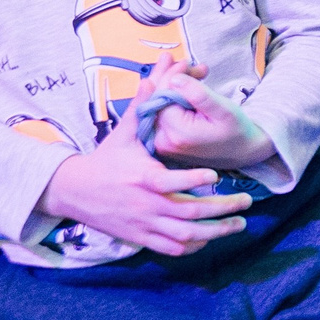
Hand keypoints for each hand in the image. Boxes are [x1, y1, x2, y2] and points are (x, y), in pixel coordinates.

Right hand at [32, 59, 253, 254]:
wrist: (74, 192)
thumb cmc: (105, 160)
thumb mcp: (123, 133)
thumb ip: (144, 106)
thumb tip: (156, 71)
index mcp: (144, 178)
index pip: (172, 183)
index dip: (195, 182)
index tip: (216, 176)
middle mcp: (146, 205)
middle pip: (190, 214)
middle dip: (222, 210)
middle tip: (245, 202)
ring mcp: (145, 225)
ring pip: (186, 236)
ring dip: (216, 232)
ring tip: (239, 223)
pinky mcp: (142, 239)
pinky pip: (172, 248)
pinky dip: (193, 246)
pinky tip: (209, 237)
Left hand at [136, 60, 276, 170]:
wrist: (241, 151)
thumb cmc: (236, 130)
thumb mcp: (224, 110)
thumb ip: (199, 95)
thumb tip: (173, 79)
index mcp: (177, 134)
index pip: (162, 96)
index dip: (172, 76)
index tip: (187, 63)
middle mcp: (162, 141)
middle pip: (155, 99)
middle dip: (169, 77)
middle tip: (187, 63)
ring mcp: (160, 141)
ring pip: (156, 103)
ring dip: (171, 84)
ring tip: (191, 71)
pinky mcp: (163, 139)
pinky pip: (160, 110)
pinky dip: (171, 95)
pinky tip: (183, 83)